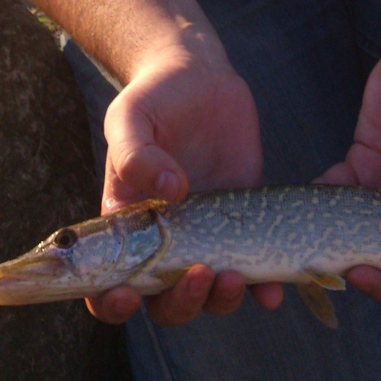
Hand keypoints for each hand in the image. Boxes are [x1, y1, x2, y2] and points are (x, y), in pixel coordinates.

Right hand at [87, 38, 282, 326]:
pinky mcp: (243, 222)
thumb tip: (170, 193)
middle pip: (165, 301)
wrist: (198, 77)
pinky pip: (253, 266)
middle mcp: (165, 241)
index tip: (127, 296)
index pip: (107, 284)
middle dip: (181, 302)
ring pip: (209, 295)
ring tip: (234, 275)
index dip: (112, 303)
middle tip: (200, 274)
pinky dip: (263, 286)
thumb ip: (137, 153)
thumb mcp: (130, 117)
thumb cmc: (153, 98)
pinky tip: (273, 291)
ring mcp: (207, 235)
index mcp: (126, 225)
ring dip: (221, 300)